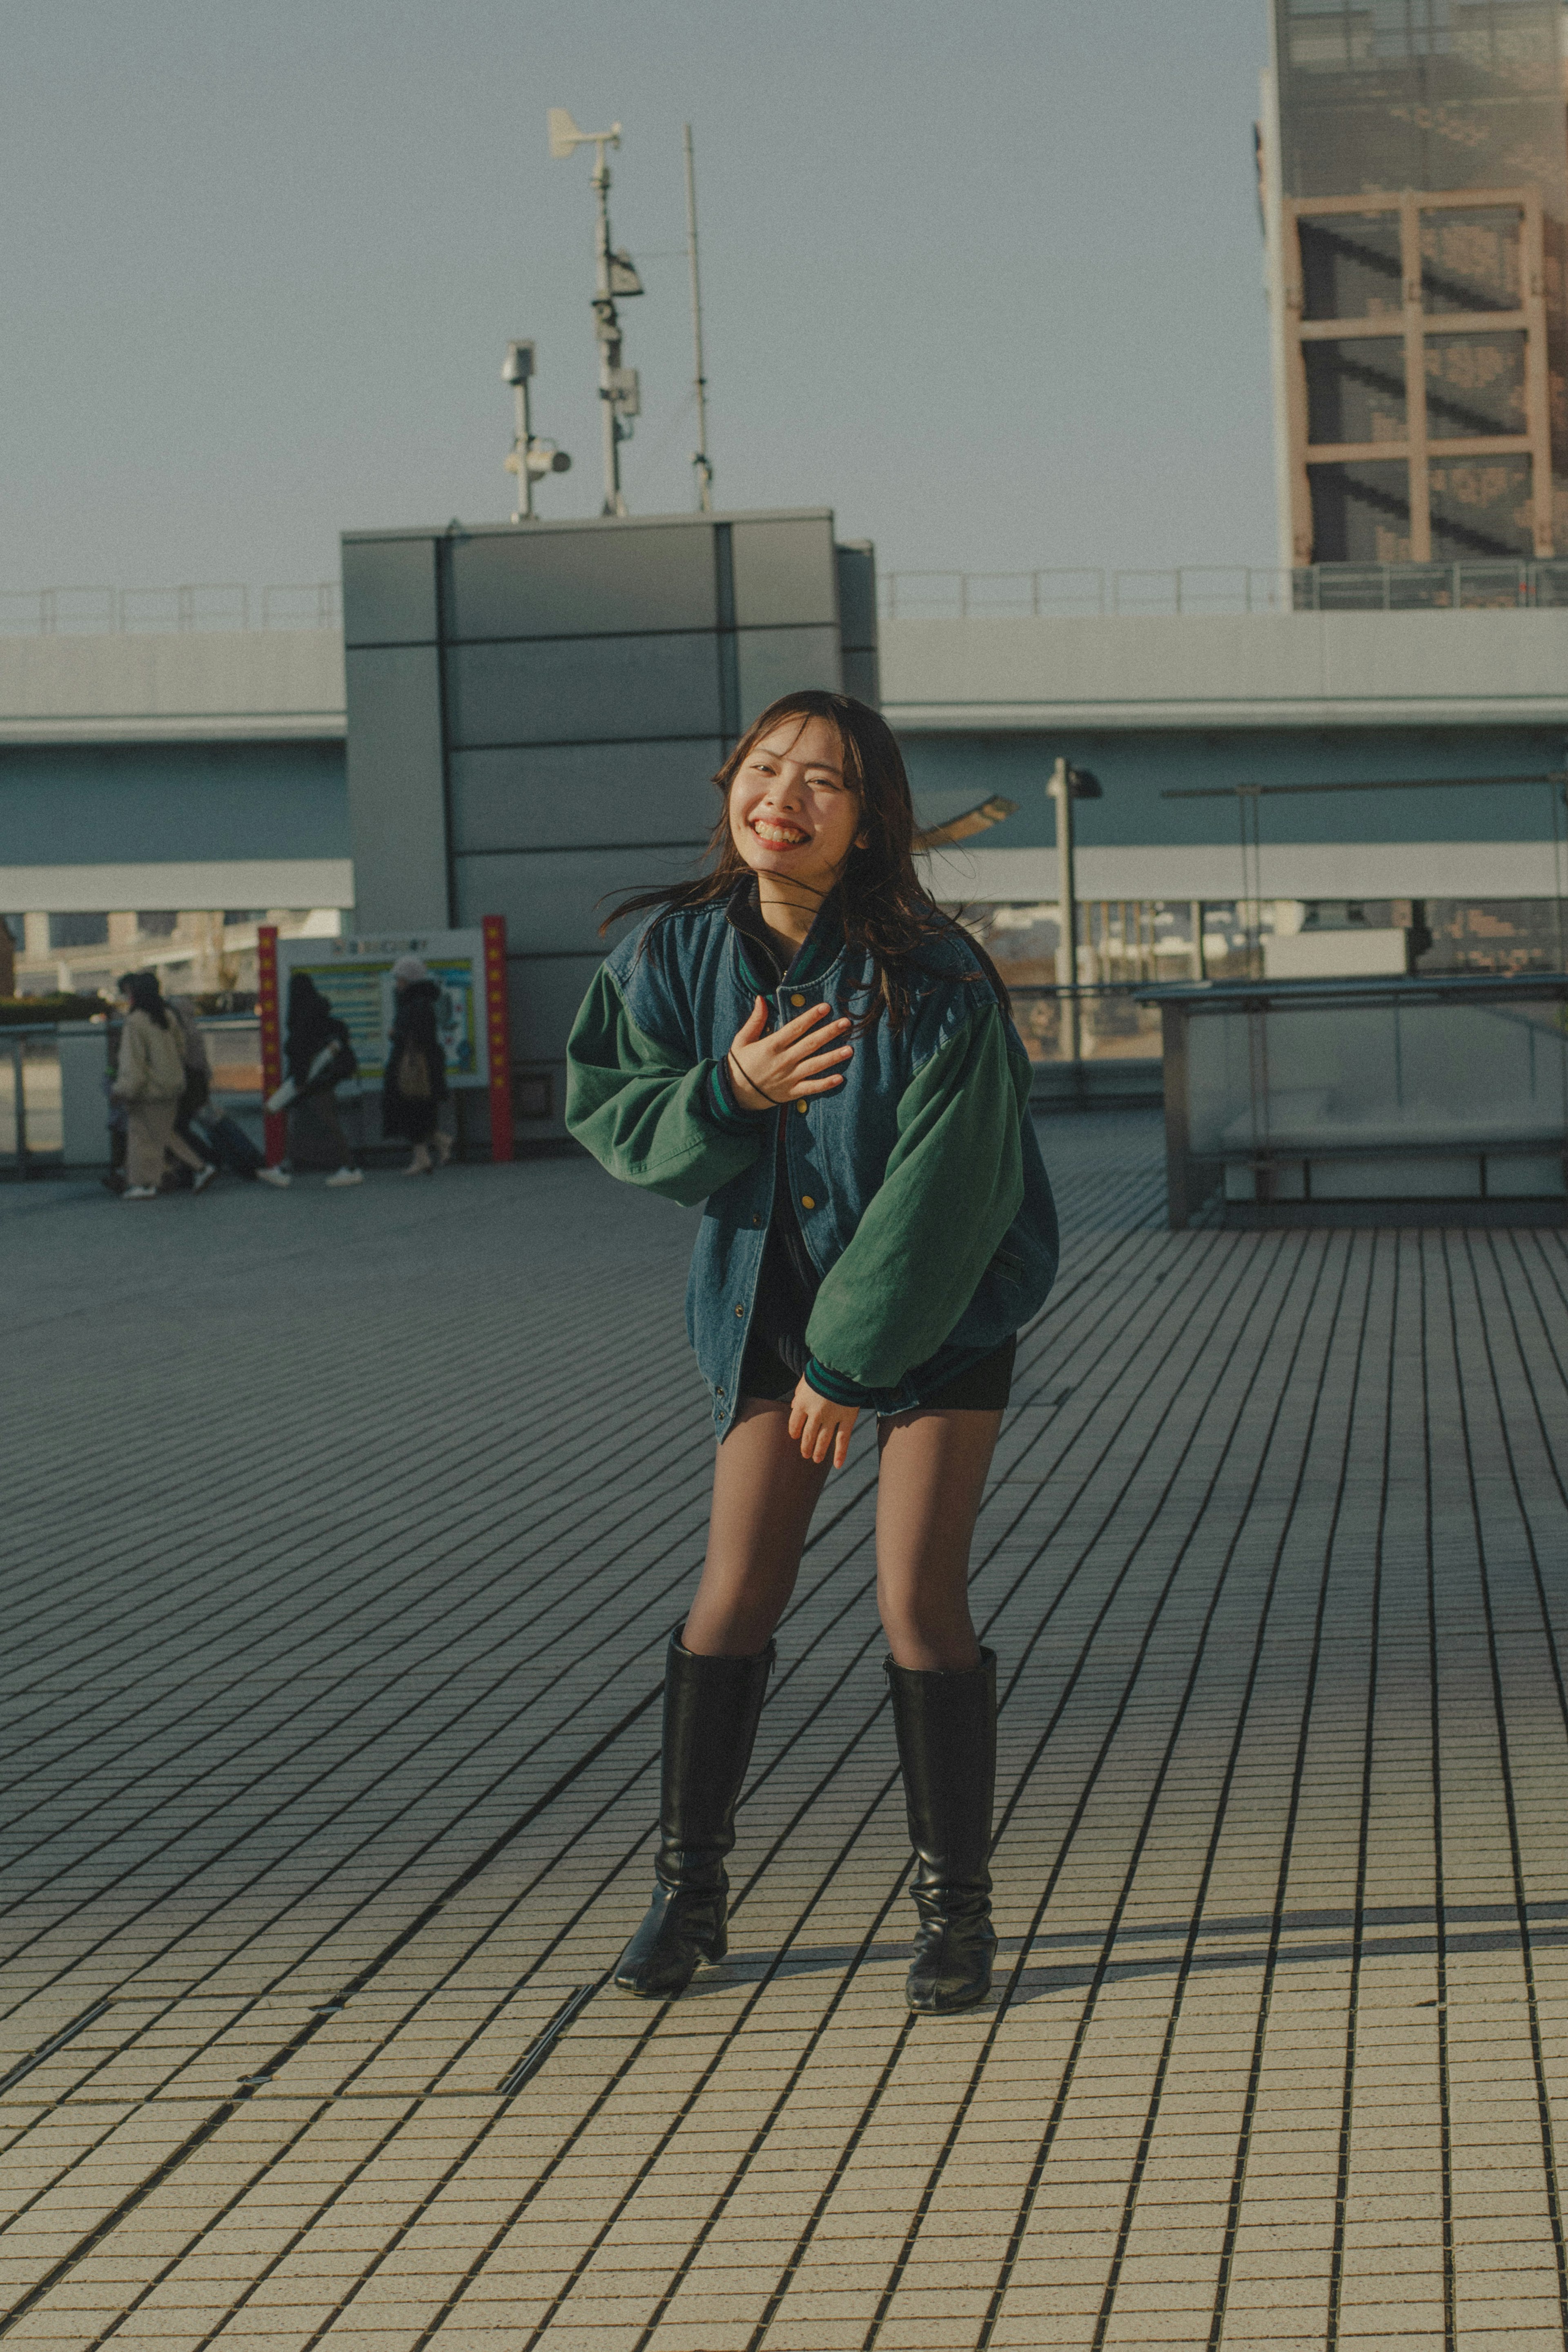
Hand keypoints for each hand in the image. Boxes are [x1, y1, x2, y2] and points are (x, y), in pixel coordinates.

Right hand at [727, 996, 852, 1109]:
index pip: (795, 1028)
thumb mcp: (742, 1040)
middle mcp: (783, 1060)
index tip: (826, 1007)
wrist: (735, 1094)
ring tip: (850, 1049)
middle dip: (829, 1032)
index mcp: (772, 1046)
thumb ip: (755, 1020)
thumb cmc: (739, 1064)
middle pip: (810, 1044)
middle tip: (846, 1023)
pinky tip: (840, 1078)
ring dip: (833, 1057)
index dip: (811, 1017)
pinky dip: (825, 1084)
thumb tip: (761, 999)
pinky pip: (811, 1087)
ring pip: (815, 1065)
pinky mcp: (792, 1092)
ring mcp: (789, 1077)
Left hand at [789, 1377, 857, 1467]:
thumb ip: (799, 1392)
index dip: (794, 1431)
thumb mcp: (806, 1378)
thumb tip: (793, 1404)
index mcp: (802, 1403)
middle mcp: (815, 1414)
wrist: (843, 1366)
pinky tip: (837, 1465)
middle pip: (808, 1435)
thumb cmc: (824, 1369)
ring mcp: (832, 1418)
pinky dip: (840, 1454)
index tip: (795, 1436)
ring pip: (823, 1440)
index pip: (794, 1423)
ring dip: (819, 1451)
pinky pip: (843, 1440)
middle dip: (805, 1447)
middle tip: (805, 1454)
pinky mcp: (847, 1419)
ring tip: (816, 1459)